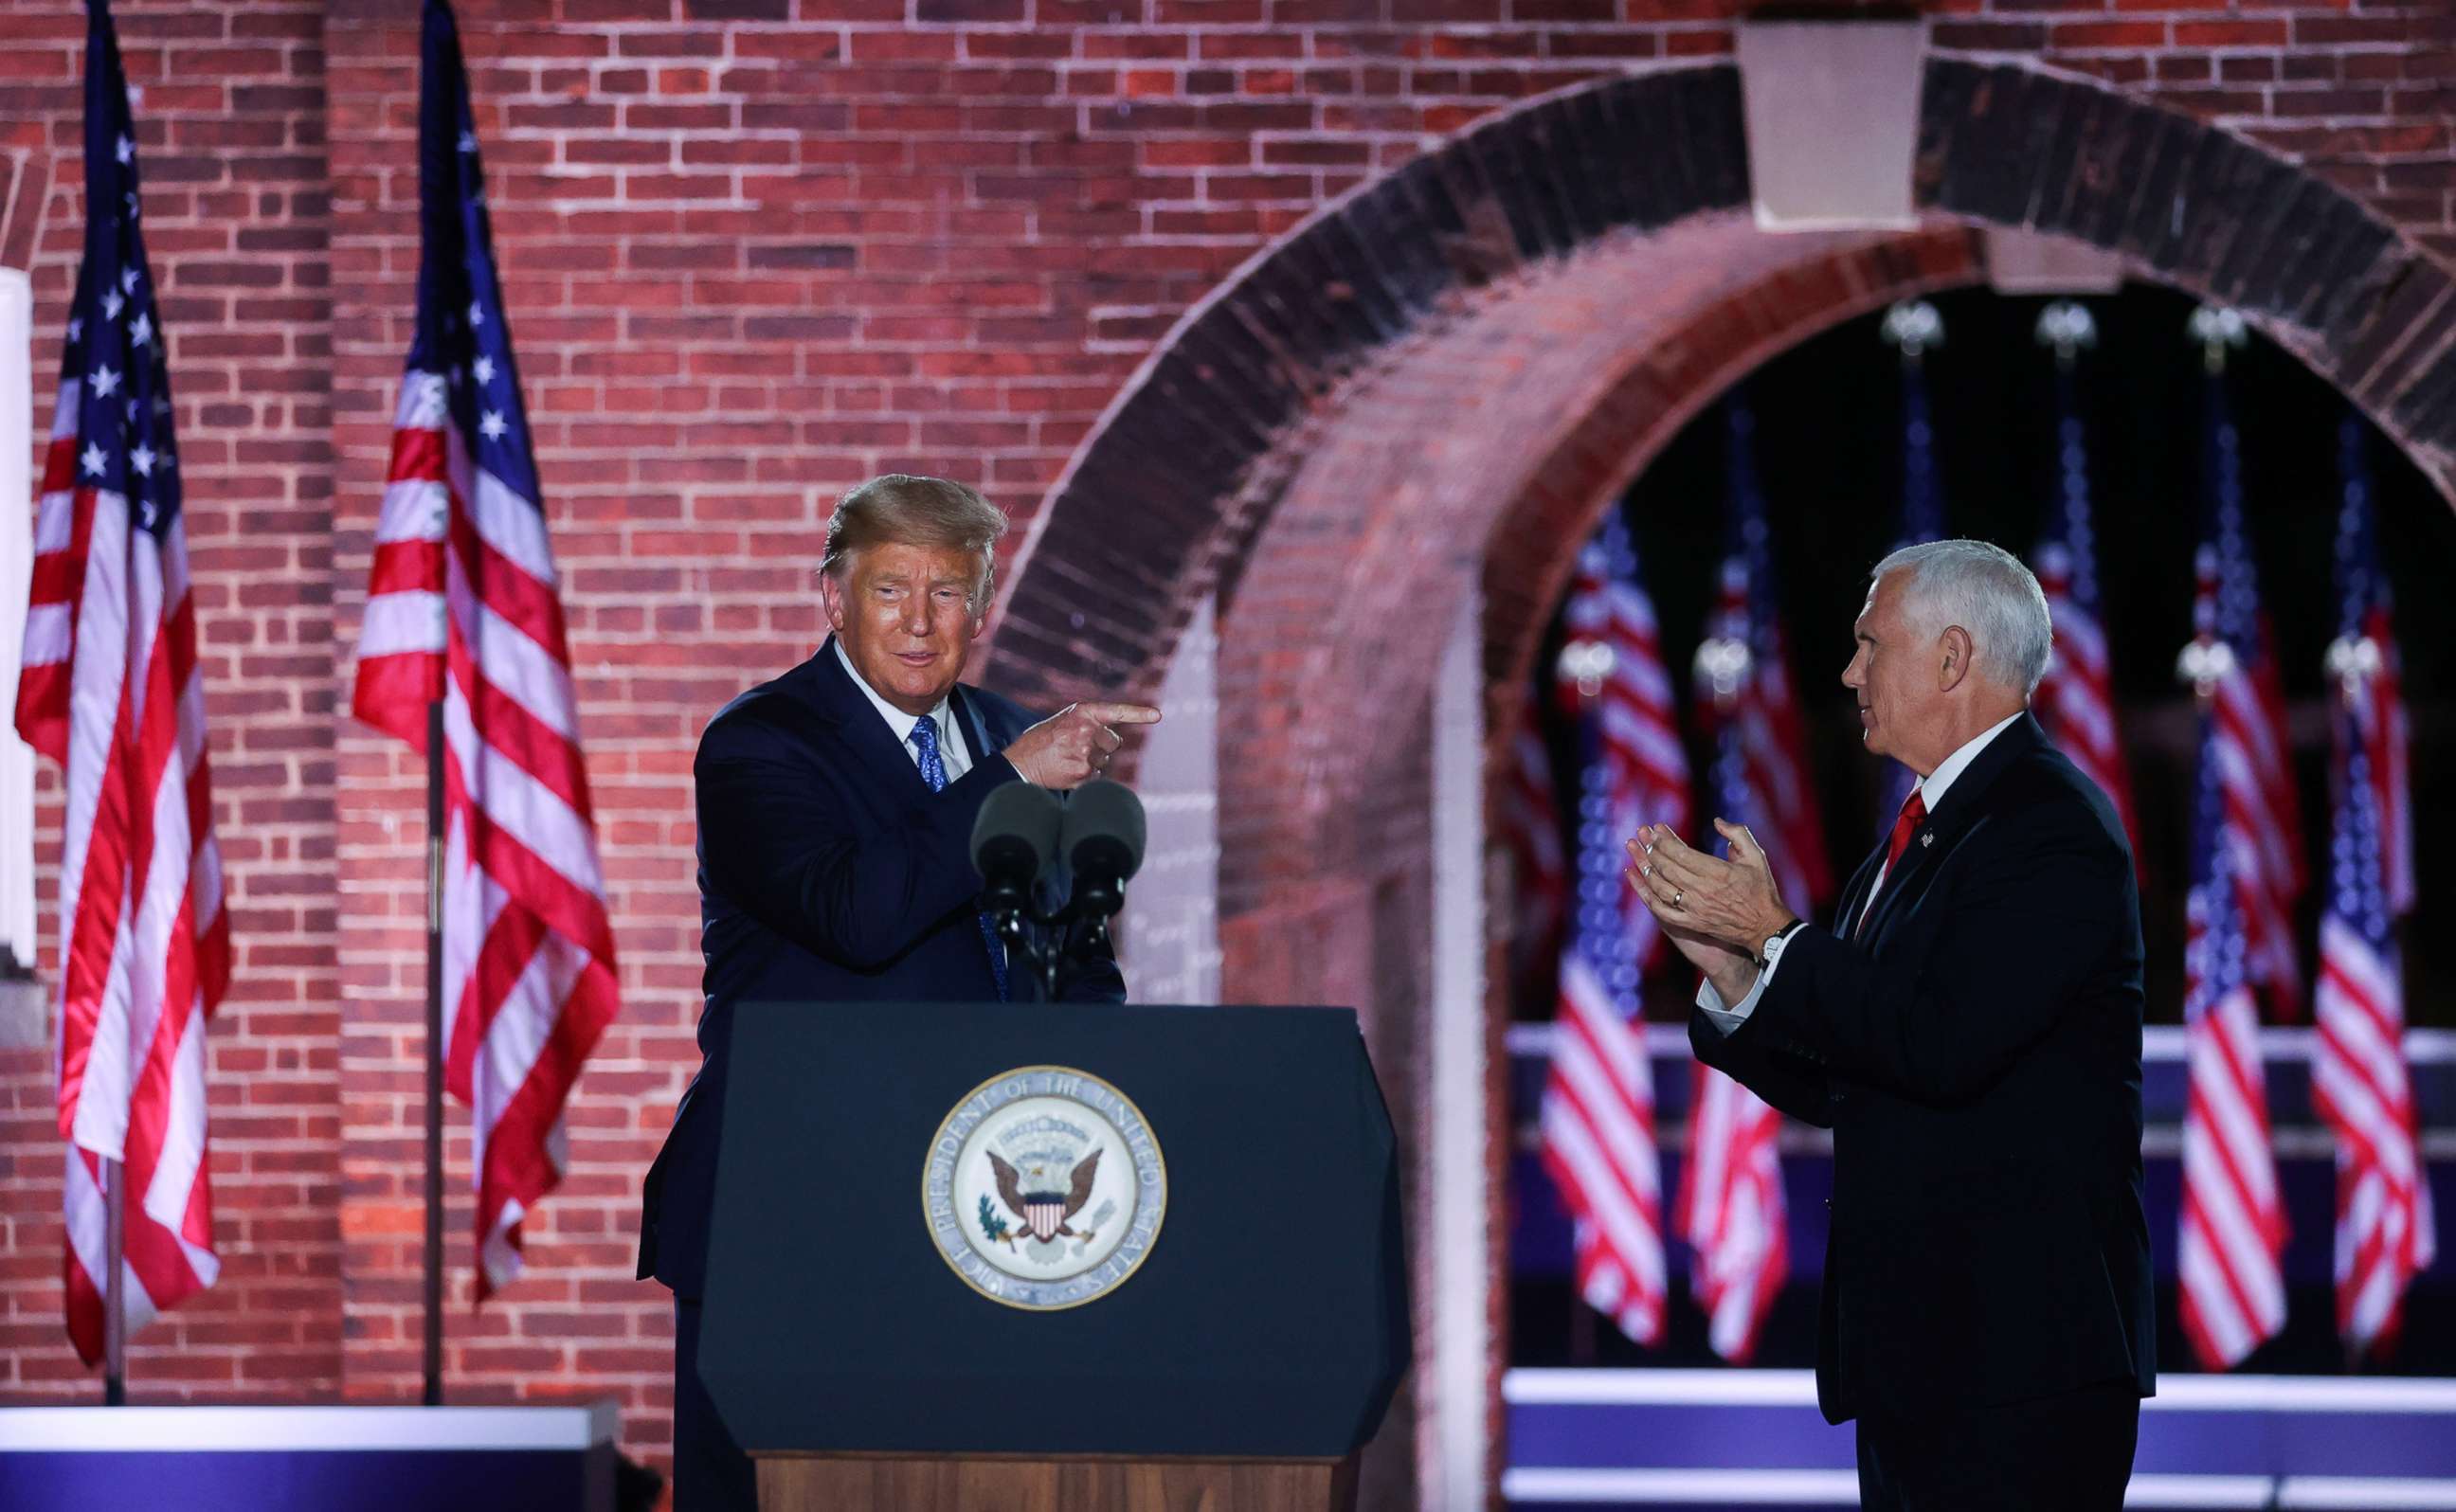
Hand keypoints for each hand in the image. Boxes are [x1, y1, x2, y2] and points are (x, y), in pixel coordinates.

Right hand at [1003, 701, 1160, 788]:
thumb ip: (1089, 725)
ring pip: (1105, 762)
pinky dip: (1085, 777)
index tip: (1158, 716)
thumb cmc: (1042, 741)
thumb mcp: (1064, 722)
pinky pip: (1096, 777)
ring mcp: (1086, 752)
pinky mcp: (1083, 773)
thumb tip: (1115, 740)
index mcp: (1082, 712)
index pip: (1117, 711)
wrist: (1020, 763)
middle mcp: (1087, 729)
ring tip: (1068, 760)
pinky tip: (1067, 771)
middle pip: (1114, 743)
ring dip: (1092, 763)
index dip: (1139, 714)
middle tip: (1078, 748)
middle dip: (1103, 747)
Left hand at [1624, 820, 1794, 955]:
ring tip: (1637, 854)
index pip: (1681, 853)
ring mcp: (1695, 909)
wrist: (1765, 926)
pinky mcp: (1691, 922)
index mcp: (1718, 872)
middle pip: (1667, 868)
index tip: (1655, 829)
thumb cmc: (1761, 889)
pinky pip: (1662, 910)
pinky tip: (1638, 882)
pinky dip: (1647, 895)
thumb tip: (1717, 821)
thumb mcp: (1756, 856)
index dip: (1665, 840)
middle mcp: (1702, 890)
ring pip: (1661, 887)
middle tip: (1641, 837)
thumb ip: (1738, 834)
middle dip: (1651, 850)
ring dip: (1645, 869)